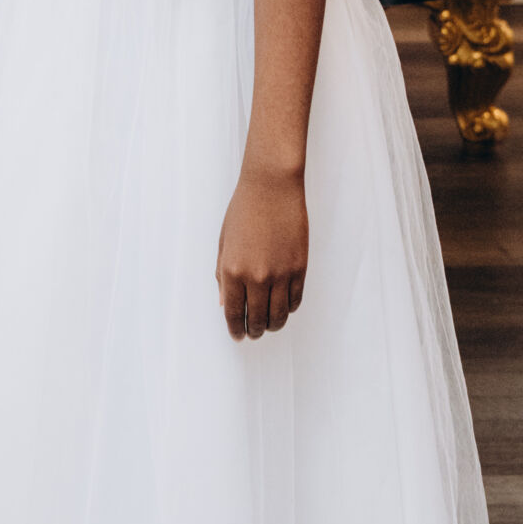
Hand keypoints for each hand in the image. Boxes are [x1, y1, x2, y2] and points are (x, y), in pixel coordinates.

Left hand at [216, 165, 307, 340]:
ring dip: (273, 325)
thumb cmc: (243, 211)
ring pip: (279, 315)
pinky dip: (289, 309)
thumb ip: (223, 276)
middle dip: (254, 331)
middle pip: (257, 319)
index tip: (237, 335)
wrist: (272, 188)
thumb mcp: (224, 243)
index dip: (235, 328)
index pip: (233, 312)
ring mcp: (280, 274)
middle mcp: (256, 277)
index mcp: (232, 270)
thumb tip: (225, 304)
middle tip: (253, 333)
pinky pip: (295, 300)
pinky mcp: (299, 268)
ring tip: (269, 325)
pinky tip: (283, 308)